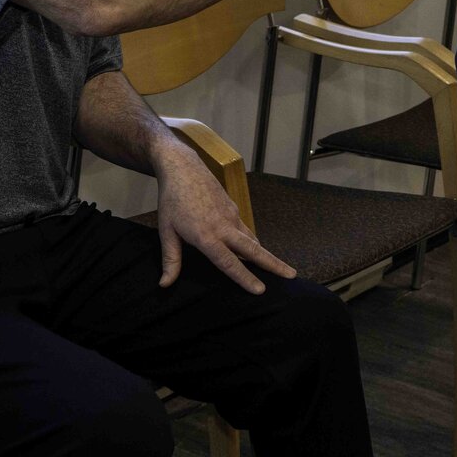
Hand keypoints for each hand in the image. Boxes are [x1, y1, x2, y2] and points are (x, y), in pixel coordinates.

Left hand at [153, 140, 294, 293]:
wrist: (183, 167)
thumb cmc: (172, 200)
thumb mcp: (166, 230)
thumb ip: (170, 259)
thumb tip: (164, 284)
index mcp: (206, 236)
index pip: (229, 262)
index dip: (245, 278)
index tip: (261, 290)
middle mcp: (224, 226)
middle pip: (254, 249)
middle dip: (274, 264)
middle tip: (292, 276)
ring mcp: (232, 216)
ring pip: (252, 240)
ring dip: (265, 255)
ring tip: (279, 269)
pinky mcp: (233, 208)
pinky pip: (245, 230)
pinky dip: (252, 243)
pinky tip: (252, 251)